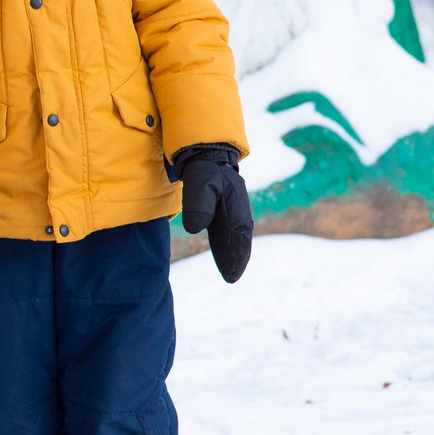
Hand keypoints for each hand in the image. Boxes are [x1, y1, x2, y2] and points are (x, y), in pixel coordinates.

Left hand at [175, 144, 252, 282]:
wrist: (208, 156)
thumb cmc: (204, 170)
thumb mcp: (199, 183)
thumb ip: (197, 204)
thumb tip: (195, 229)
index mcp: (236, 206)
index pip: (237, 236)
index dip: (236, 255)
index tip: (232, 273)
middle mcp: (238, 212)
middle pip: (239, 240)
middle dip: (236, 258)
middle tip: (231, 277)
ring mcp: (233, 212)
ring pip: (235, 238)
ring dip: (233, 254)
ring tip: (231, 273)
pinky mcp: (224, 212)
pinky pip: (229, 233)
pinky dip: (230, 245)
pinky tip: (227, 256)